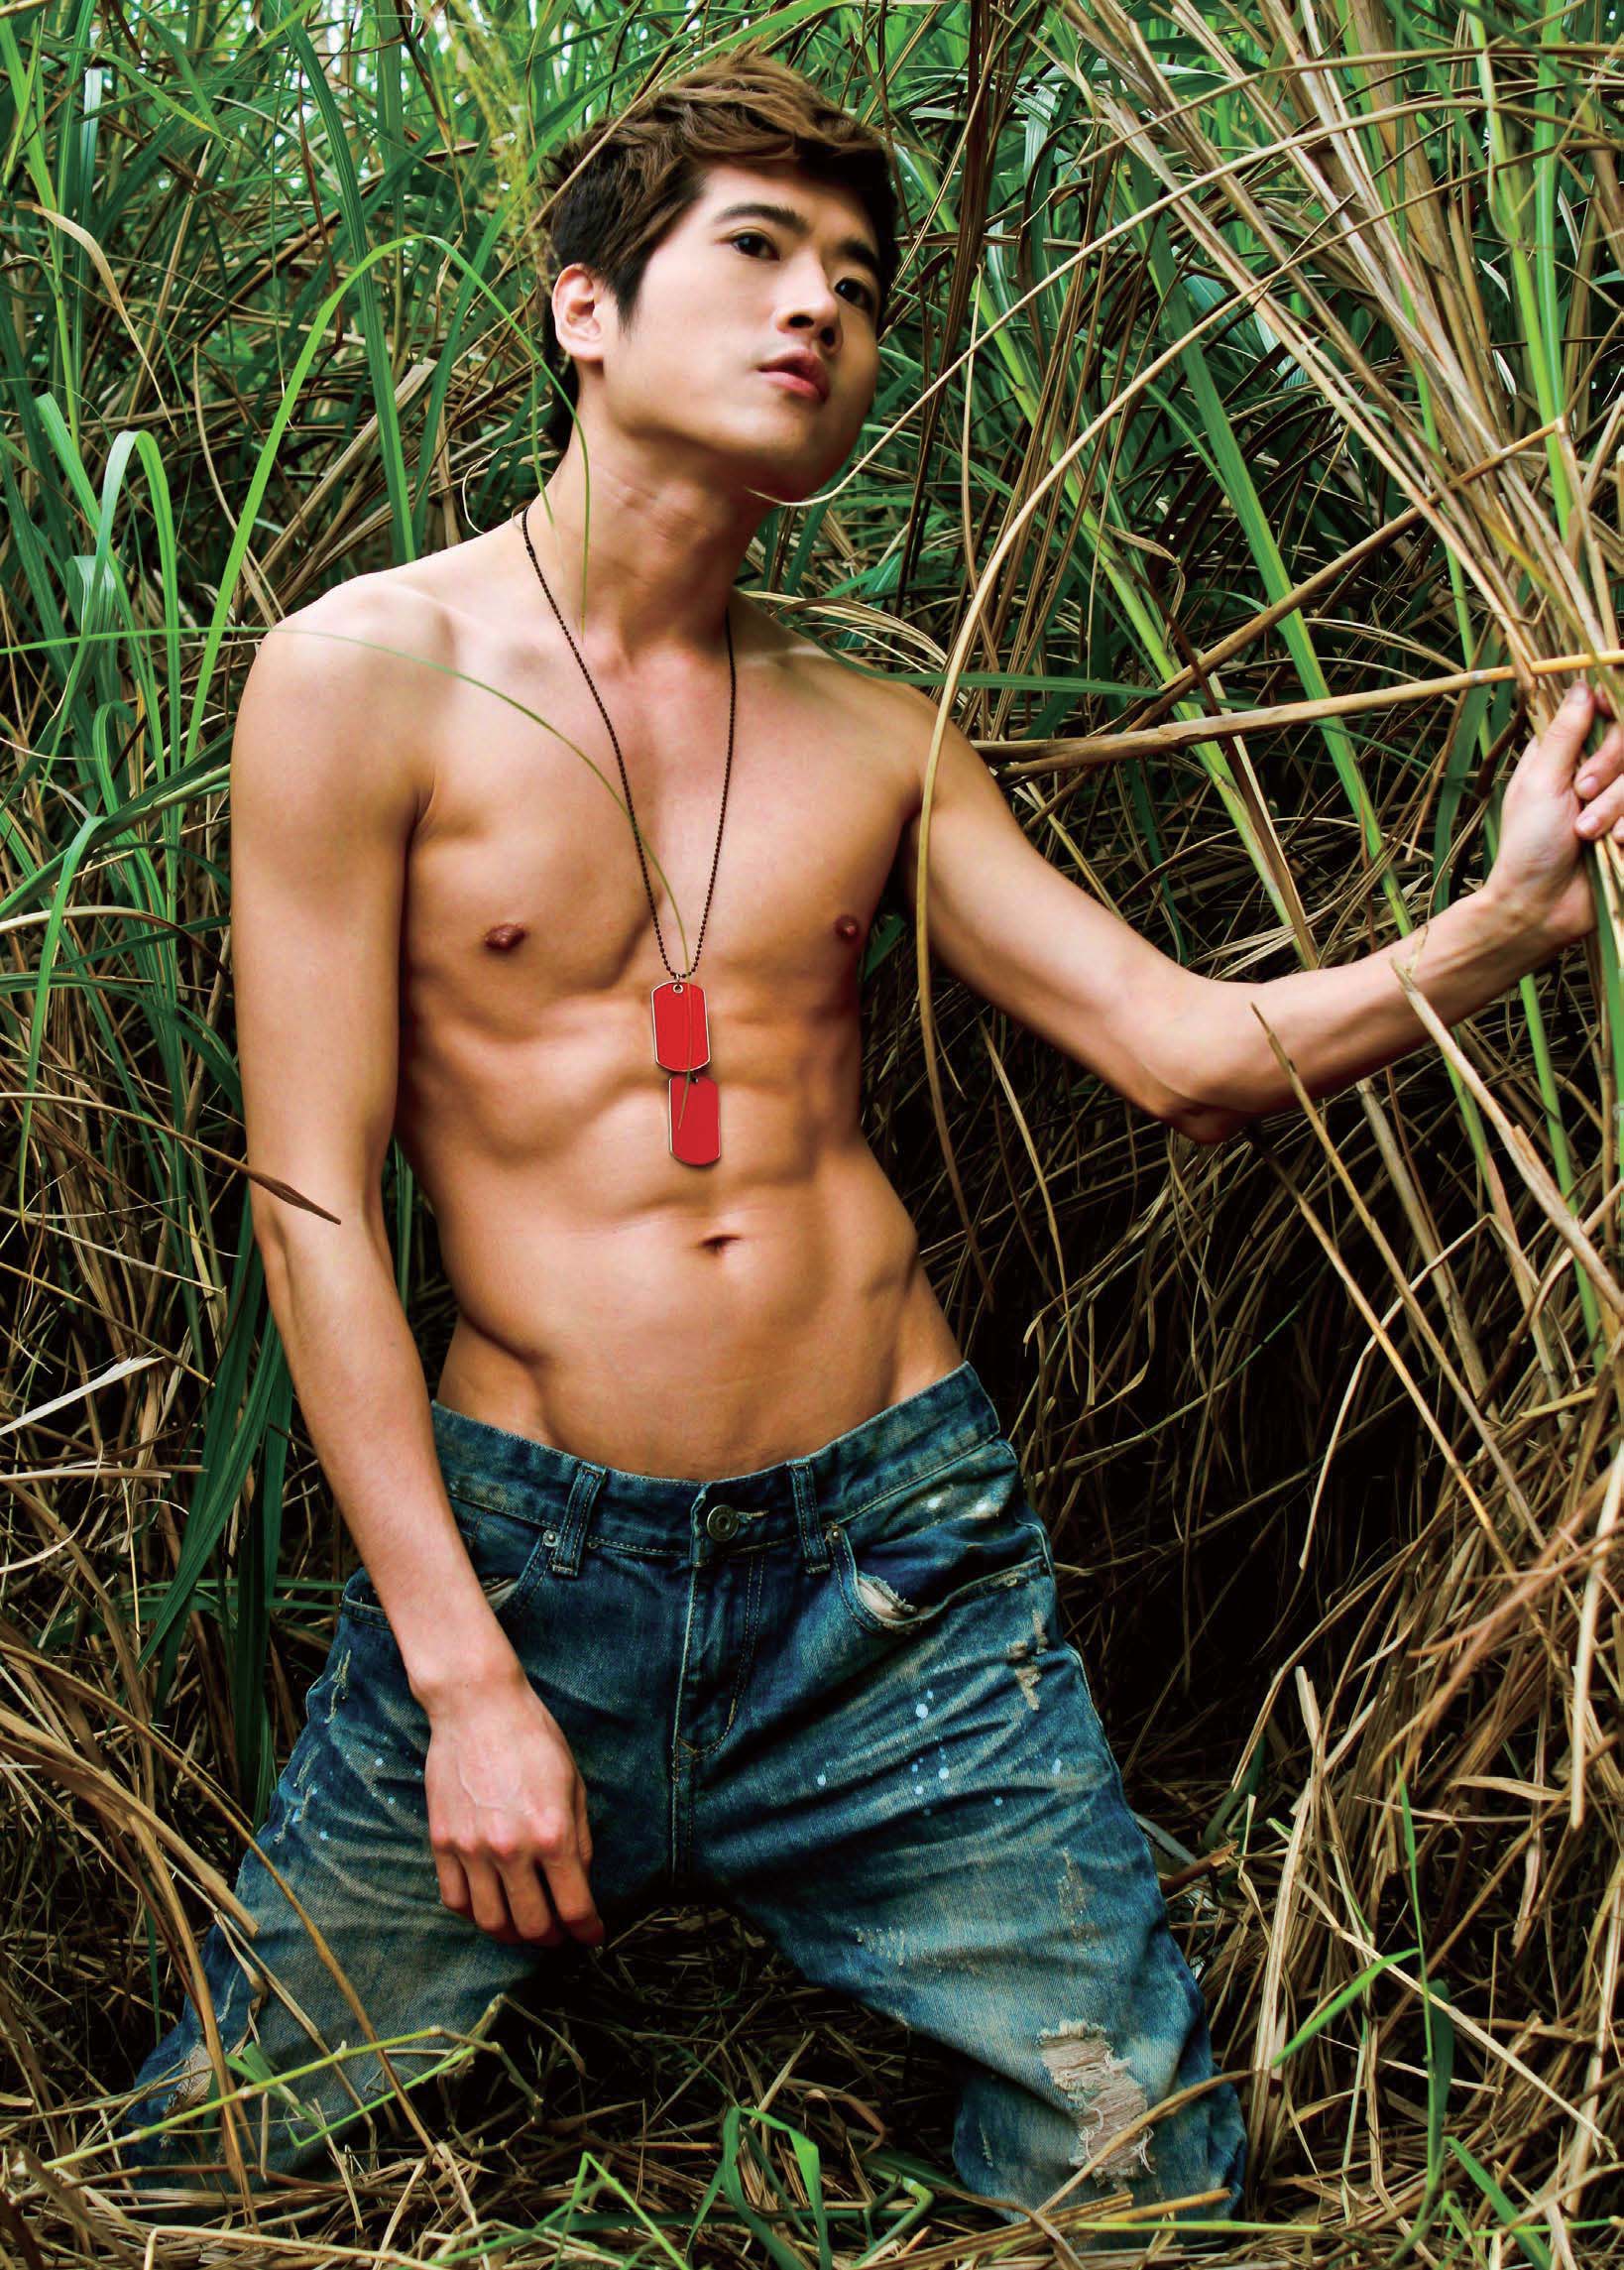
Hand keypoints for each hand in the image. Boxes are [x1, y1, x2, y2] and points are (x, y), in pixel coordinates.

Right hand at [422, 1664, 603, 1947]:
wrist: (477, 1706)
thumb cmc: (532, 1737)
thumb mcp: (573, 1784)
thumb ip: (579, 1839)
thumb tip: (580, 1882)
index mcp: (553, 1833)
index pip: (575, 1907)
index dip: (588, 1931)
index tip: (591, 1936)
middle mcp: (511, 1849)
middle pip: (533, 1925)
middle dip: (552, 1939)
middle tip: (559, 1934)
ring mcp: (472, 1849)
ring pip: (491, 1922)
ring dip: (513, 1934)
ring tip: (525, 1926)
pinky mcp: (442, 1843)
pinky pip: (456, 1900)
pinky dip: (475, 1914)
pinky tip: (490, 1906)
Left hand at [1484, 679, 1620, 946]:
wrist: (1542, 908)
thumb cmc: (1528, 847)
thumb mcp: (1539, 783)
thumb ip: (1564, 734)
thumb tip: (1583, 685)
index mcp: (1565, 753)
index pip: (1605, 710)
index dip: (1611, 710)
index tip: (1607, 715)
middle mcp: (1596, 770)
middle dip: (1610, 763)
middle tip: (1581, 793)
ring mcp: (1619, 799)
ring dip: (1617, 801)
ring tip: (1588, 833)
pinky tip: (1617, 844)